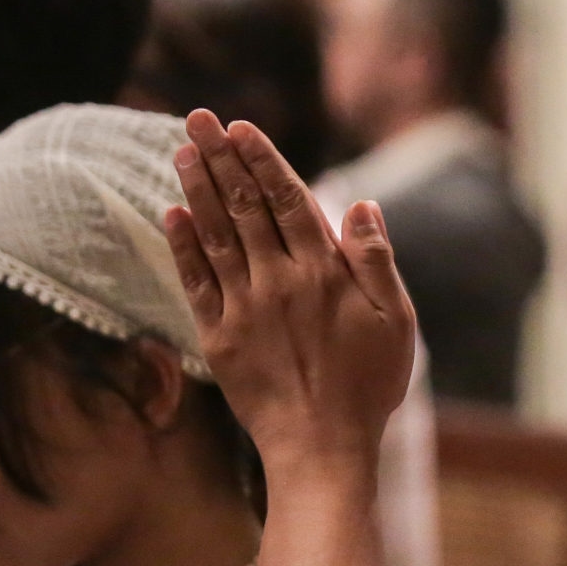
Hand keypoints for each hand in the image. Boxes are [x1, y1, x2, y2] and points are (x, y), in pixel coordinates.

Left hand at [164, 110, 415, 478]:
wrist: (323, 447)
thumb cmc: (368, 385)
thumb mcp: (396, 321)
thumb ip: (375, 260)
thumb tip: (361, 204)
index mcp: (324, 272)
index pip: (289, 199)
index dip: (262, 160)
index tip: (240, 126)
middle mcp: (279, 280)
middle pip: (244, 206)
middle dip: (221, 158)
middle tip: (196, 118)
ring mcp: (245, 307)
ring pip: (216, 235)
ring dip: (196, 189)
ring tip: (181, 151)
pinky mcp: (220, 337)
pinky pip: (196, 281)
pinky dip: (183, 246)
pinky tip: (171, 214)